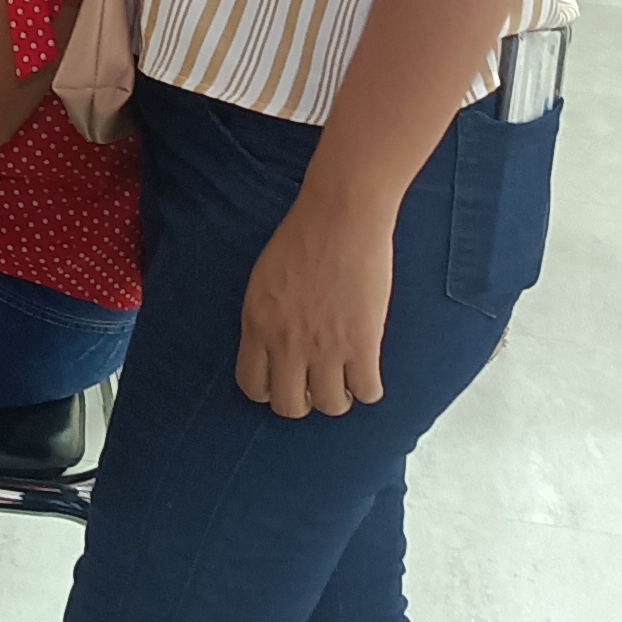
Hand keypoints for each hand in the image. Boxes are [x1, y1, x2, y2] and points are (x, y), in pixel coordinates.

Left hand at [236, 179, 394, 420]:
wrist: (340, 216)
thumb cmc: (303, 236)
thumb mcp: (263, 281)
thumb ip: (264, 319)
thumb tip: (272, 350)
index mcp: (257, 325)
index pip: (252, 386)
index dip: (270, 390)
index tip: (285, 382)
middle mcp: (286, 343)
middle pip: (289, 406)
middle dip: (303, 400)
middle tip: (316, 384)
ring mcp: (325, 346)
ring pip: (331, 405)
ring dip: (339, 396)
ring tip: (345, 378)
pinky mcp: (362, 342)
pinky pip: (367, 391)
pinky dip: (369, 388)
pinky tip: (368, 372)